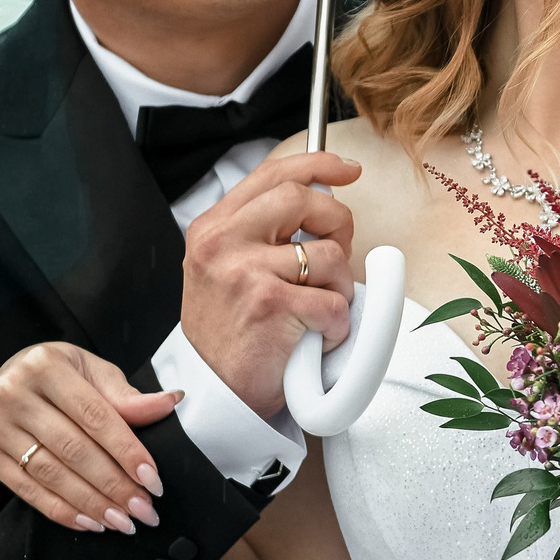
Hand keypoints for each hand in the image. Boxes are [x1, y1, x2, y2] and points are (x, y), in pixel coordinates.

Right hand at [0, 342, 179, 532]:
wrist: (10, 375)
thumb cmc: (61, 373)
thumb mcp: (94, 372)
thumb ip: (127, 397)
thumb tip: (172, 402)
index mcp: (44, 364)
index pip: (95, 416)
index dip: (127, 451)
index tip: (153, 481)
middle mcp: (12, 392)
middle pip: (73, 449)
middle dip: (113, 486)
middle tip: (144, 511)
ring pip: (50, 474)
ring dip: (91, 503)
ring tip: (122, 521)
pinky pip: (26, 489)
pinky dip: (60, 510)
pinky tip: (90, 522)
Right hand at [180, 150, 362, 416]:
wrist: (211, 395)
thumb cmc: (230, 333)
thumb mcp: (228, 269)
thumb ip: (261, 232)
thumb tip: (323, 196)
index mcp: (212, 228)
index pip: (272, 174)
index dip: (317, 164)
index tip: (347, 169)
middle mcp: (222, 243)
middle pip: (303, 199)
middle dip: (337, 223)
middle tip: (338, 255)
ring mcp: (244, 272)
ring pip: (329, 255)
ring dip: (338, 289)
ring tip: (317, 312)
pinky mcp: (269, 305)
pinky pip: (333, 302)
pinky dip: (337, 325)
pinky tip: (316, 338)